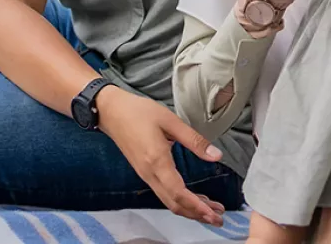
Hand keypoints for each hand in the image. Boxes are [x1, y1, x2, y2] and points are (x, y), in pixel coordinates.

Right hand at [95, 86, 226, 225]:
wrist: (111, 112)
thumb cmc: (139, 112)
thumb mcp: (170, 121)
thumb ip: (194, 140)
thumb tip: (216, 156)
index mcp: (157, 161)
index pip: (178, 192)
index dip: (197, 206)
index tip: (213, 213)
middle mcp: (150, 174)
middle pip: (174, 204)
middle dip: (197, 214)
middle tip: (218, 219)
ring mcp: (145, 175)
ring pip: (169, 201)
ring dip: (190, 210)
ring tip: (211, 211)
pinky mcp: (145, 172)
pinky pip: (164, 193)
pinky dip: (181, 201)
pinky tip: (194, 198)